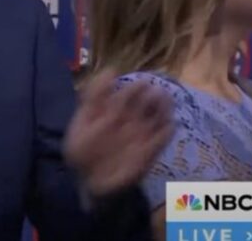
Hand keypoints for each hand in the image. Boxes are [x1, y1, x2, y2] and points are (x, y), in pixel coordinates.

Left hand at [64, 72, 173, 198]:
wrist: (88, 183)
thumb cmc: (82, 151)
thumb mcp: (82, 122)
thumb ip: (94, 97)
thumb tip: (111, 69)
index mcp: (113, 110)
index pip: (127, 94)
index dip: (134, 88)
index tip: (141, 83)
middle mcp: (130, 120)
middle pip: (145, 104)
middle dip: (152, 97)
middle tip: (158, 92)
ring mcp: (141, 135)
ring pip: (157, 118)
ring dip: (163, 110)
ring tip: (166, 103)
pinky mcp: (150, 151)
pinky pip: (161, 140)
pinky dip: (166, 133)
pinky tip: (169, 125)